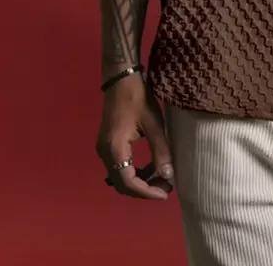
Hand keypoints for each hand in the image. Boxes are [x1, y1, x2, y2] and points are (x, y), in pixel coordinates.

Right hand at [96, 74, 174, 199]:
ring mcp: (104, 148)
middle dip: (144, 190)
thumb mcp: (154, 124)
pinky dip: (134, 171)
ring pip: (120, 176)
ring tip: (161, 178)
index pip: (128, 183)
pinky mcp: (107, 144)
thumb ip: (161, 151)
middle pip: (121, 184)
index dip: (147, 192)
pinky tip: (150, 167)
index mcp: (115, 149)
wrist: (121, 79)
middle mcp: (104, 153)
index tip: (166, 193)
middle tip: (165, 188)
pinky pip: (119, 166)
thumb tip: (168, 175)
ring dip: (139, 181)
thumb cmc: (138, 98)